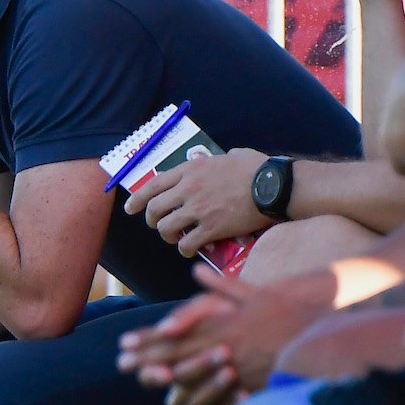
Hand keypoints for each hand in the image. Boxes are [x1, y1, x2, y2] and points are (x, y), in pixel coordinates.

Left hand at [119, 269, 329, 404]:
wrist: (323, 324)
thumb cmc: (289, 306)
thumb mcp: (254, 291)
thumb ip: (222, 287)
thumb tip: (195, 271)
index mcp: (222, 320)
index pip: (178, 330)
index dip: (150, 337)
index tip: (126, 342)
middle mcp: (225, 340)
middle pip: (180, 350)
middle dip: (148, 357)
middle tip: (120, 364)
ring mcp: (238, 361)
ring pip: (196, 371)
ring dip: (168, 377)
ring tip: (144, 381)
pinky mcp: (253, 377)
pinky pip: (221, 389)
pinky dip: (200, 395)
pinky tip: (181, 402)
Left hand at [124, 148, 272, 255]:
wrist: (273, 186)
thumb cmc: (256, 168)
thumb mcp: (230, 155)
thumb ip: (217, 160)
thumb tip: (222, 159)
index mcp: (190, 169)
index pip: (153, 184)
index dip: (138, 199)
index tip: (131, 208)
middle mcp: (189, 188)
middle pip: (155, 209)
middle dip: (153, 221)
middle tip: (159, 226)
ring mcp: (198, 209)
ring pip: (166, 229)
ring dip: (168, 236)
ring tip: (176, 238)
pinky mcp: (211, 228)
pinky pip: (187, 244)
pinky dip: (186, 250)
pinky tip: (192, 249)